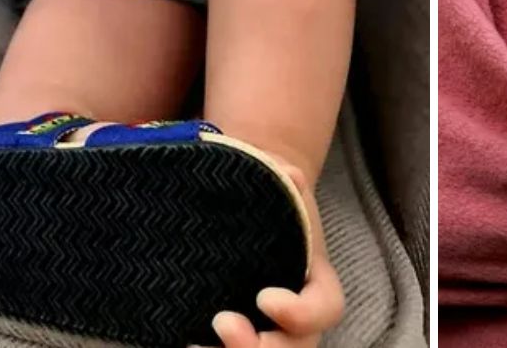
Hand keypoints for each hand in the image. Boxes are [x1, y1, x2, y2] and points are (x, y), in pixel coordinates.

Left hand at [200, 162, 342, 347]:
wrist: (245, 204)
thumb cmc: (269, 194)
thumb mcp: (281, 182)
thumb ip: (285, 179)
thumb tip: (287, 175)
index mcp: (316, 281)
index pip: (324, 309)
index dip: (301, 314)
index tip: (265, 298)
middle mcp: (295, 319)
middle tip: (223, 324)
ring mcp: (265, 332)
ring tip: (194, 347)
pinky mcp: (233, 337)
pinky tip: (182, 345)